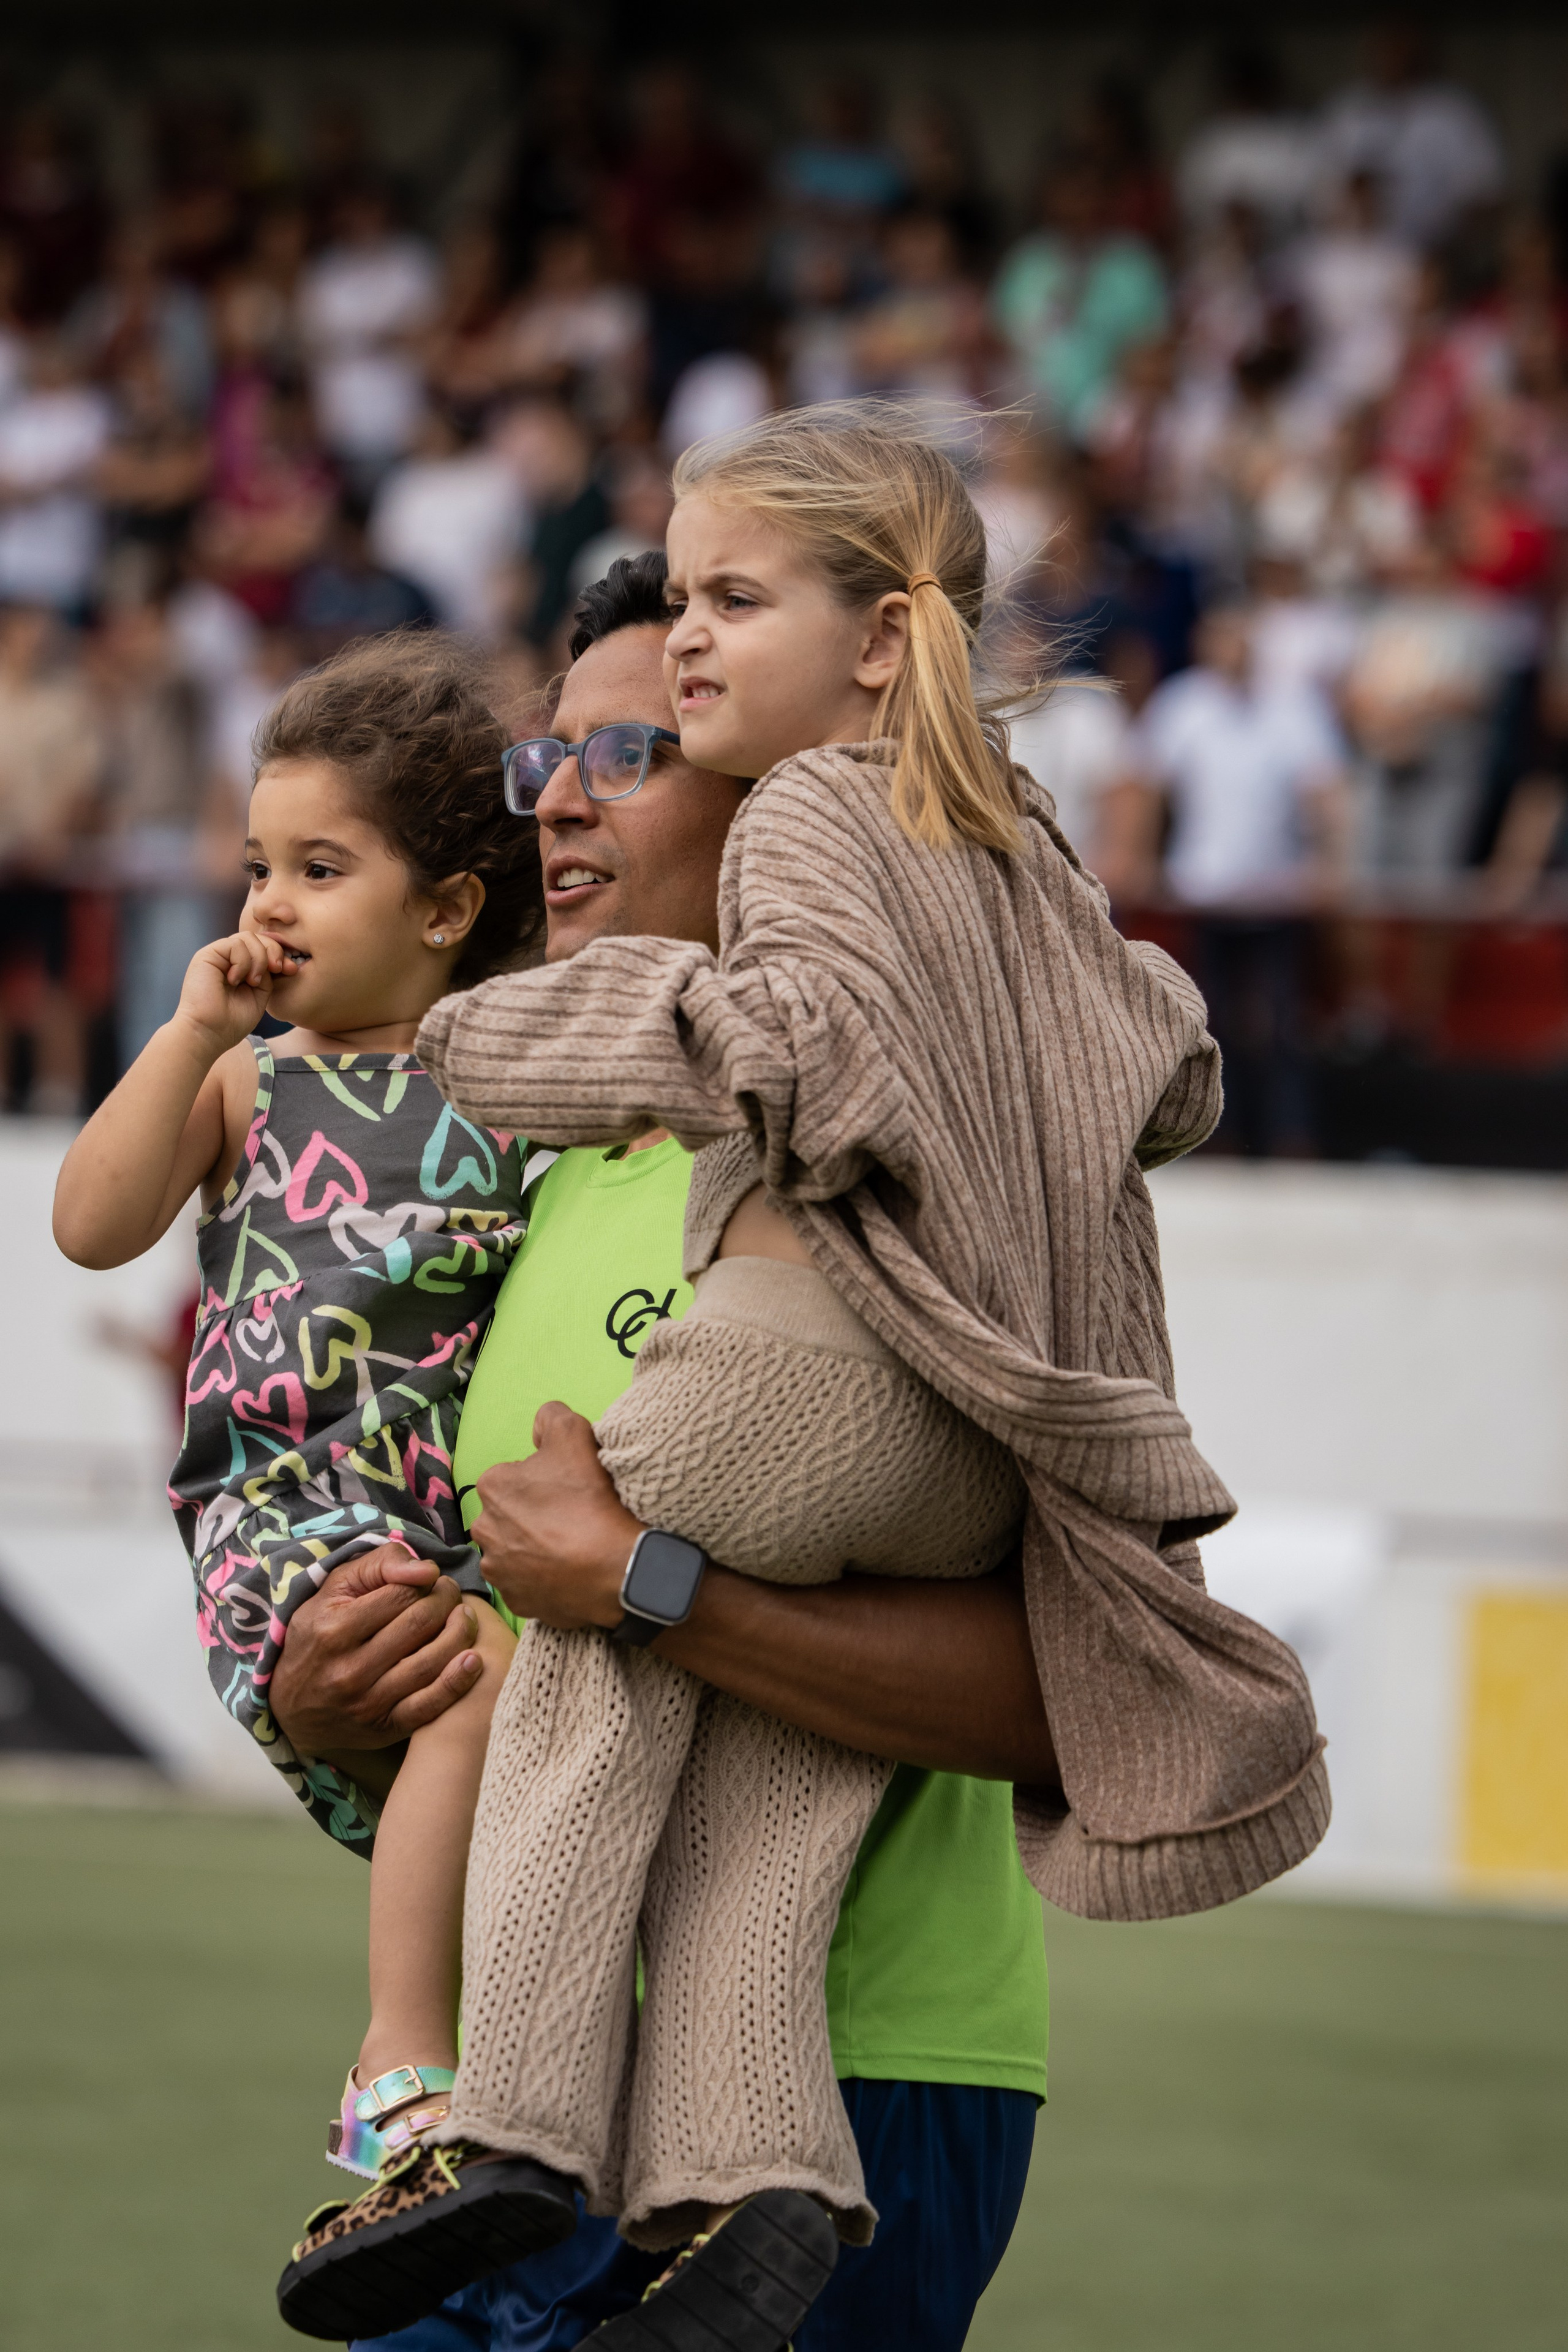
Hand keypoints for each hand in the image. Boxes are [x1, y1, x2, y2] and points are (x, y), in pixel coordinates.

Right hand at [173, 927, 282, 1054]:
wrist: (209, 1033)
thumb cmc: (231, 1022)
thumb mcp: (259, 996)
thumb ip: (267, 976)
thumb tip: (277, 960)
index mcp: (241, 968)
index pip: (264, 948)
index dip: (280, 955)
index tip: (291, 970)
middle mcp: (229, 959)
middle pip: (257, 938)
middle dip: (274, 951)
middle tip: (278, 969)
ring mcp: (218, 956)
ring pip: (248, 938)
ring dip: (259, 959)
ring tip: (253, 982)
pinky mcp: (207, 955)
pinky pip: (235, 944)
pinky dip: (243, 962)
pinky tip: (236, 980)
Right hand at [269, 1544, 483, 1757]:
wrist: (291, 1706)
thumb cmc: (318, 1635)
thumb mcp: (332, 1591)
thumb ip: (378, 1566)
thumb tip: (427, 1569)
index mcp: (334, 1629)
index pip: (401, 1594)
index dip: (427, 1581)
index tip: (434, 1579)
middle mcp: (350, 1669)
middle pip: (420, 1625)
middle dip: (447, 1602)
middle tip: (452, 1595)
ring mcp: (367, 1703)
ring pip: (429, 1663)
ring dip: (460, 1634)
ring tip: (465, 1618)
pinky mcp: (384, 1728)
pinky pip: (429, 1707)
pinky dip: (457, 1682)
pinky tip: (473, 1660)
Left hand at [472, 1403, 642, 1630]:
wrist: (614, 1569)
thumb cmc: (590, 1500)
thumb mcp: (575, 1434)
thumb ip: (551, 1416)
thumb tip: (539, 1424)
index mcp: (492, 1487)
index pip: (516, 1474)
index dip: (545, 1479)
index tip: (569, 1488)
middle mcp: (484, 1530)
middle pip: (512, 1513)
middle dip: (533, 1513)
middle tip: (571, 1516)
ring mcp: (499, 1571)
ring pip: (515, 1549)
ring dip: (534, 1547)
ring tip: (571, 1546)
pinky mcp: (516, 1602)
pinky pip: (527, 1584)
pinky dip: (543, 1578)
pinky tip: (568, 1571)